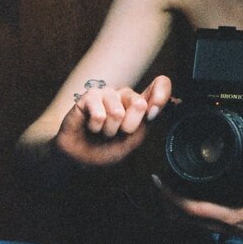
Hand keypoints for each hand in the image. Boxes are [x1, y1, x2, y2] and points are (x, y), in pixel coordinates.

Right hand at [54, 75, 171, 167]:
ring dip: (108, 130)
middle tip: (117, 133)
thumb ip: (146, 122)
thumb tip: (153, 107)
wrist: (81, 158)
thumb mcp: (133, 140)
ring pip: (117, 112)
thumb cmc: (108, 148)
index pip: (161, 84)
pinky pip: (99, 114)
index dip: (161, 96)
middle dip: (128, 127)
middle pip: (139, 104)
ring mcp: (108, 94)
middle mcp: (126, 95)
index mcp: (141, 103)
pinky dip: (95, 127)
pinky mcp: (90, 96)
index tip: (152, 114)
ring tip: (102, 131)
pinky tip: (91, 127)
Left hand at [153, 134, 242, 243]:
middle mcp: (223, 226)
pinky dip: (186, 211)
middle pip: (182, 218)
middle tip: (156, 181)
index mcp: (232, 217)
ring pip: (188, 223)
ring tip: (164, 188)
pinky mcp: (225, 227)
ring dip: (174, 208)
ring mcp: (222, 229)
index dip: (172, 197)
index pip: (193, 210)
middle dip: (165, 201)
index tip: (160, 181)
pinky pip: (198, 221)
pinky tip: (184, 198)